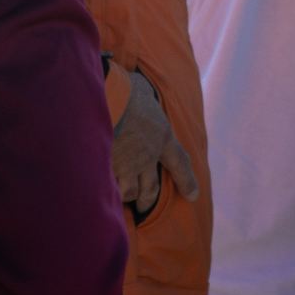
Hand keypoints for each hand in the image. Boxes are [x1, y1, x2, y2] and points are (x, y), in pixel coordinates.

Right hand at [110, 70, 198, 218]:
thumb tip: (138, 89)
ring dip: (126, 196)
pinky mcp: (106, 170)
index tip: (193, 196)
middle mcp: (147, 157)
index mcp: (162, 136)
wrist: (107, 101)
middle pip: (151, 189)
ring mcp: (127, 167)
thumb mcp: (143, 90)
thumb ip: (143, 97)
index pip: (180, 162)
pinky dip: (106, 191)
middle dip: (148, 199)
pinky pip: (108, 189)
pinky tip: (101, 192)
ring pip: (129, 193)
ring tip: (121, 198)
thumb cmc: (126, 89)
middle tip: (144, 204)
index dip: (187, 180)